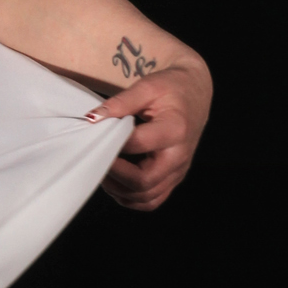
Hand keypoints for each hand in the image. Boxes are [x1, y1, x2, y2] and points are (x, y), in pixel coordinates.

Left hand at [86, 61, 211, 211]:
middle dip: (114, 176)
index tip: (96, 137)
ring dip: (119, 190)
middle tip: (96, 160)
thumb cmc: (172, 88)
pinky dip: (131, 198)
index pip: (138, 145)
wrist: (195, 94)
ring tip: (104, 170)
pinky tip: (117, 182)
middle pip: (144, 182)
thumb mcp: (147, 86)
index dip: (112, 145)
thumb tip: (92, 118)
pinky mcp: (174, 178)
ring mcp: (178, 170)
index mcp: (175, 129)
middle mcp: (179, 155)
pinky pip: (152, 200)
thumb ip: (120, 102)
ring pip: (147, 197)